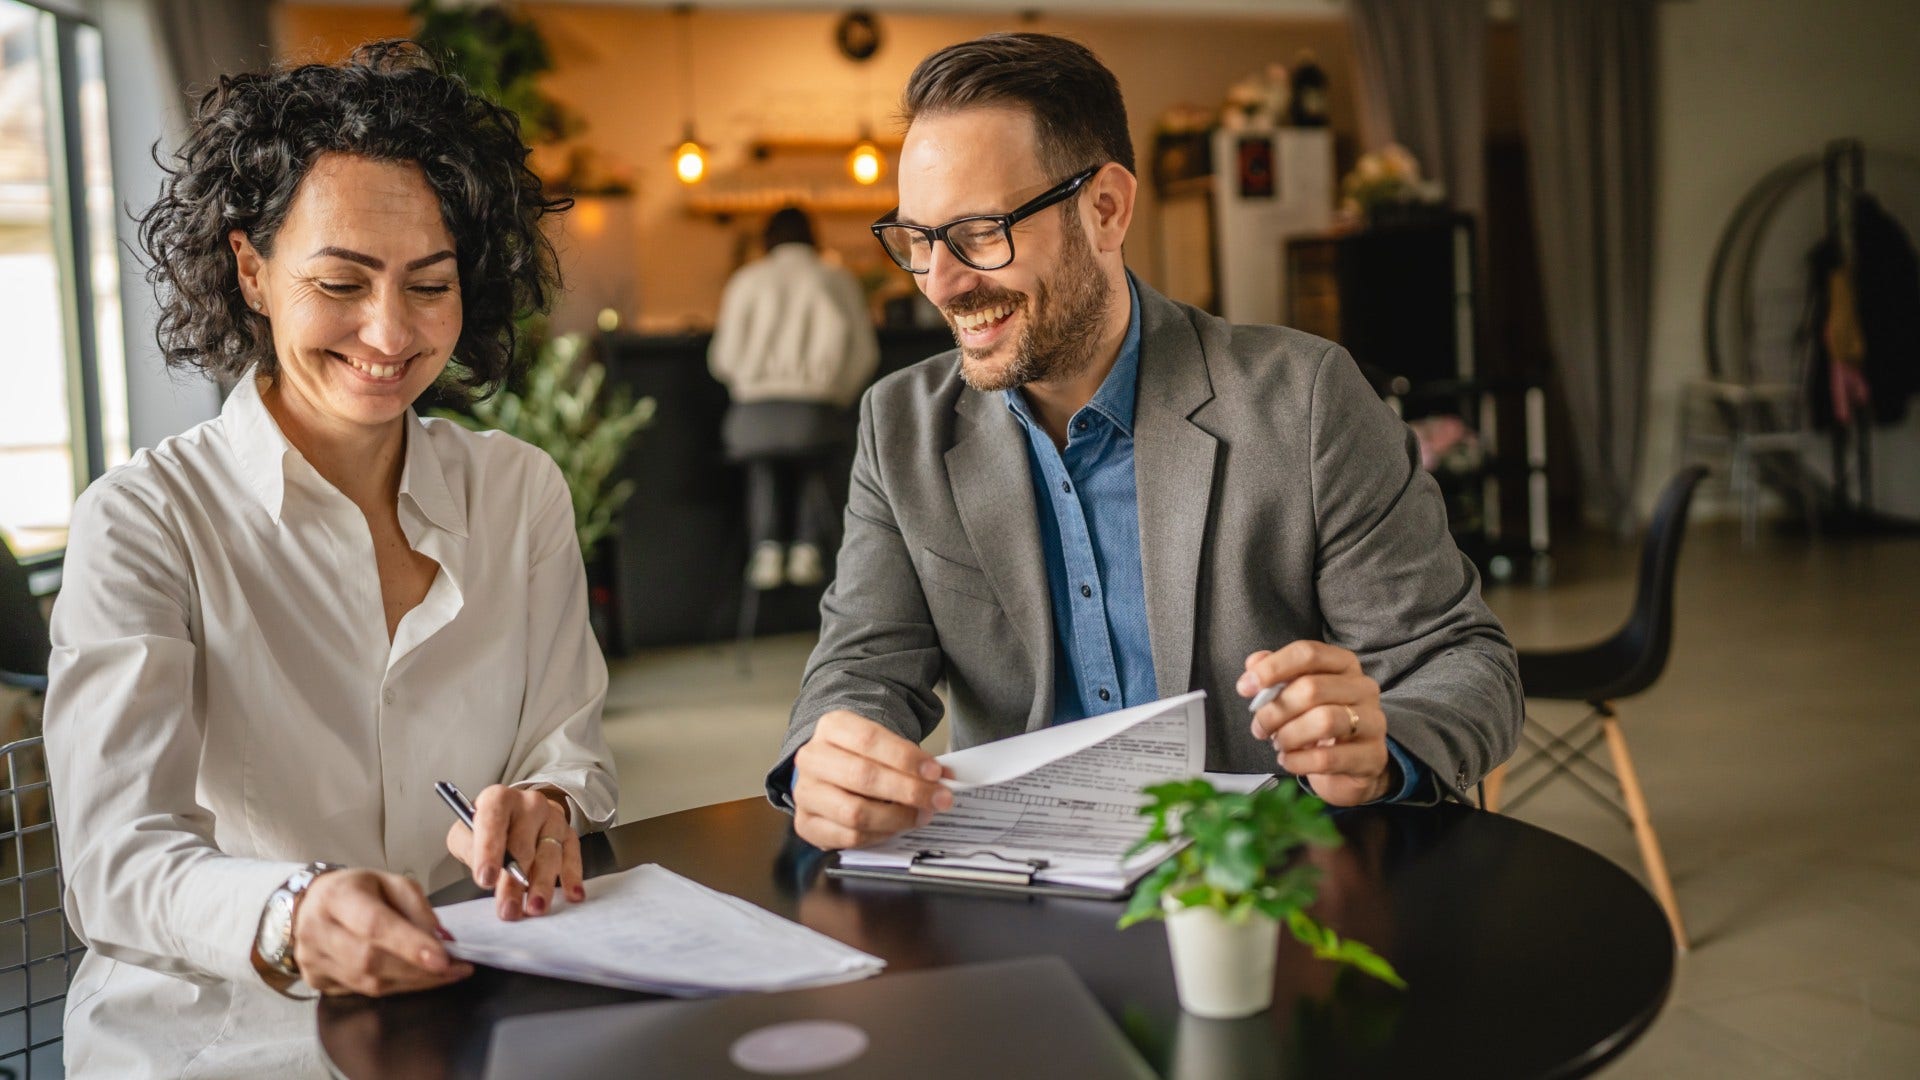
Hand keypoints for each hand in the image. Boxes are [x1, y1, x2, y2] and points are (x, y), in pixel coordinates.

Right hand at [291, 868, 472, 996]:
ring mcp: (311, 959)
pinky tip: (418, 979)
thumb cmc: (357, 890)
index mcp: (337, 897)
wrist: (311, 904)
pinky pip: (362, 992)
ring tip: (446, 975)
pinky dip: (397, 988)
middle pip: (370, 960)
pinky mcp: (315, 980)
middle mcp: (317, 930)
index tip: (444, 958)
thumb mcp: (389, 882)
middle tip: (455, 969)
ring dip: (413, 982)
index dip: (410, 944)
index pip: (374, 925)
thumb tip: (439, 938)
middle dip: (418, 969)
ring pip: (368, 983)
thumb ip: (416, 906)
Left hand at [445, 784, 583, 920]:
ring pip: (549, 854)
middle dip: (514, 882)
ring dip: (542, 884)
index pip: (493, 821)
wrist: (517, 814)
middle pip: (522, 845)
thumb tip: (487, 873)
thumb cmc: (488, 828)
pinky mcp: (569, 834)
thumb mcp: (465, 833)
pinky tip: (572, 894)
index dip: (489, 851)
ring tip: (534, 908)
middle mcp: (529, 804)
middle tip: (508, 909)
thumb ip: (469, 849)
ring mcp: (553, 819)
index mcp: (498, 799)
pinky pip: (572, 856)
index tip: (486, 879)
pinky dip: (572, 877)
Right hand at [791, 710, 952, 849]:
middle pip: (863, 776)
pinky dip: (879, 835)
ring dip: (897, 817)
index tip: (935, 772)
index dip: (905, 757)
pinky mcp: (806, 824)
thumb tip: (945, 777)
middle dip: (909, 790)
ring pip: (855, 812)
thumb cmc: (862, 757)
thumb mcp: (884, 745)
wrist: (829, 773)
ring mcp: (806, 793)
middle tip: (939, 799)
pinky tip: (896, 828)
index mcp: (832, 727)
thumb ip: (910, 759)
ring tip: (921, 815)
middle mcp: (813, 758)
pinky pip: (849, 837)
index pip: (869, 740)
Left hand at [1240, 641, 1392, 806]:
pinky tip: (1288, 760)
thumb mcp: (1298, 695)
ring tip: (1278, 743)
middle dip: (1275, 710)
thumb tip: (1254, 662)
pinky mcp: (1372, 756)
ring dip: (1289, 735)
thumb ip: (1276, 675)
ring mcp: (1373, 722)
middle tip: (1260, 727)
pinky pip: (1328, 758)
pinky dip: (1298, 761)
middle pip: (1312, 688)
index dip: (1272, 668)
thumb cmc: (1321, 724)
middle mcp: (1363, 688)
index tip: (1245, 687)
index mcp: (1344, 664)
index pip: (1308, 654)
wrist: (1352, 766)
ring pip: (1324, 720)